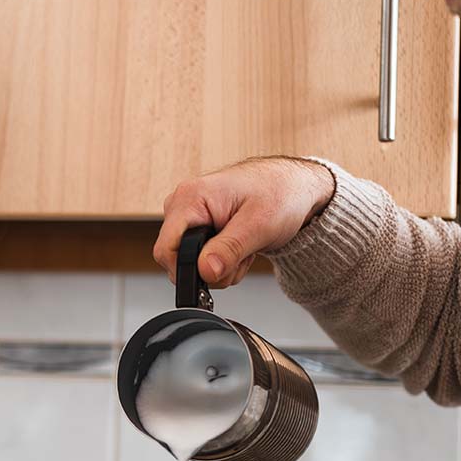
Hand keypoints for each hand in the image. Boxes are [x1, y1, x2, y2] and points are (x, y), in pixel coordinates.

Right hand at [153, 156, 335, 287]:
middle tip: (240, 256)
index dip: (187, 269)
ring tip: (243, 248)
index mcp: (190, 197)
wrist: (294, 188)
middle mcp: (183, 204)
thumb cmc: (281, 194)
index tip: (215, 271)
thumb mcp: (258, 225)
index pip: (165, 249)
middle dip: (209, 269)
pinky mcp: (198, 226)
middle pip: (176, 258)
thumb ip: (229, 250)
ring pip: (190, 262)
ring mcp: (189, 216)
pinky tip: (238, 247)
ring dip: (219, 266)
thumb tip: (205, 271)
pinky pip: (199, 257)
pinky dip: (221, 261)